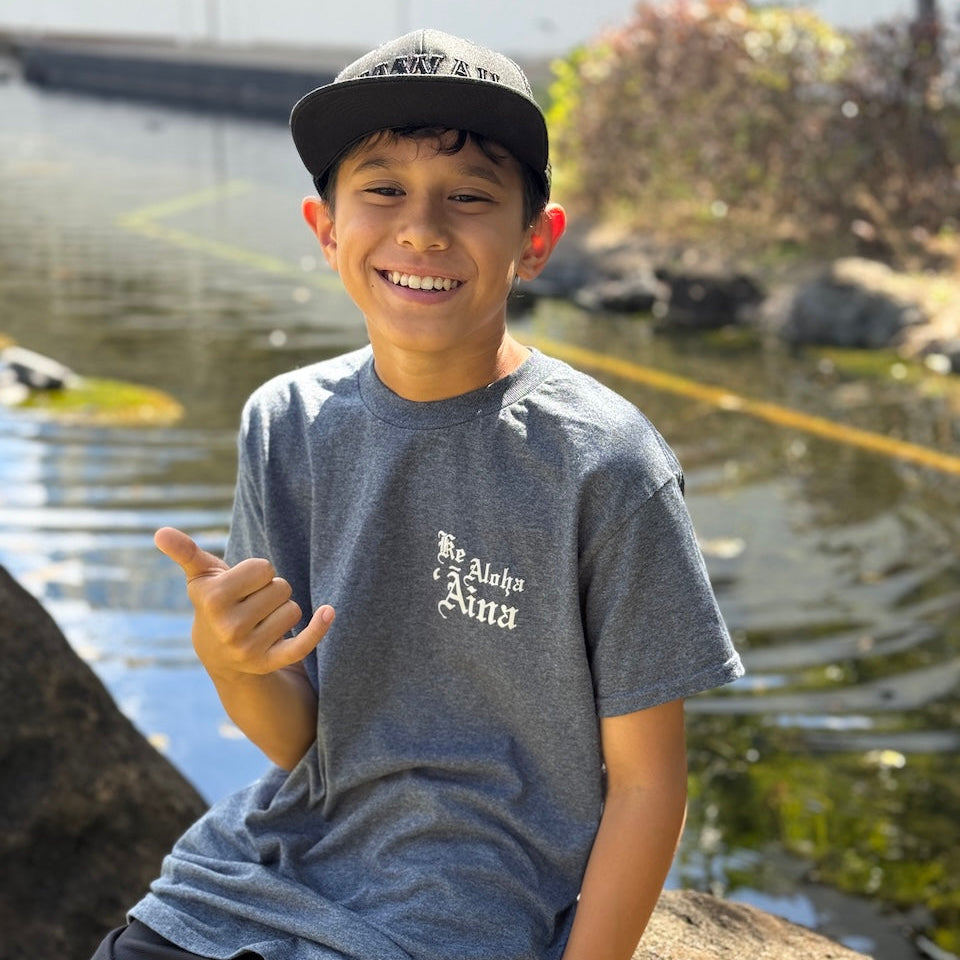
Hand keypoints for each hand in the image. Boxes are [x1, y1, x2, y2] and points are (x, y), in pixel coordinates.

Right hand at [154, 526, 333, 682]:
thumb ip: (185, 552)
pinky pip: (303, 643)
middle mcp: (229, 627)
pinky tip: (329, 612)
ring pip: (294, 608)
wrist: (218, 652)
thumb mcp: (201, 576)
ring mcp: (249, 648)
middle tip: (251, 603)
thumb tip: (161, 532)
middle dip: (270, 590)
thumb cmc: (214, 601)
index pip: (263, 567)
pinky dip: (318, 628)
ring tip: (260, 618)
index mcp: (212, 600)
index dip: (257, 572)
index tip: (242, 584)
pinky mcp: (270, 662)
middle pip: (281, 587)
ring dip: (282, 609)